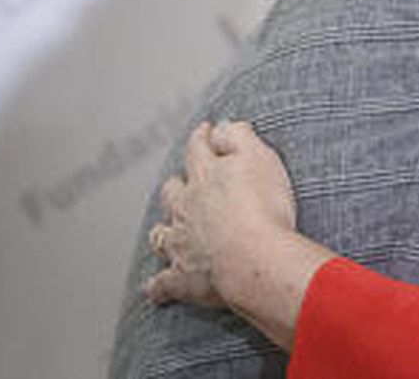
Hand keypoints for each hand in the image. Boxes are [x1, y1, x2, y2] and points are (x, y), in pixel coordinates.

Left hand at [144, 121, 297, 308]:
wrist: (256, 261)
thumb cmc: (264, 210)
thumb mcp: (260, 158)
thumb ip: (239, 137)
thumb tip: (221, 128)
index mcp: (206, 176)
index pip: (197, 149)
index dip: (201, 138)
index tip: (206, 131)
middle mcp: (186, 208)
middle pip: (172, 193)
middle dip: (176, 187)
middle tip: (181, 183)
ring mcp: (181, 244)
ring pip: (162, 235)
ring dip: (163, 232)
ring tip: (163, 232)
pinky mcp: (182, 279)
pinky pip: (163, 284)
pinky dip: (157, 287)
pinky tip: (154, 290)